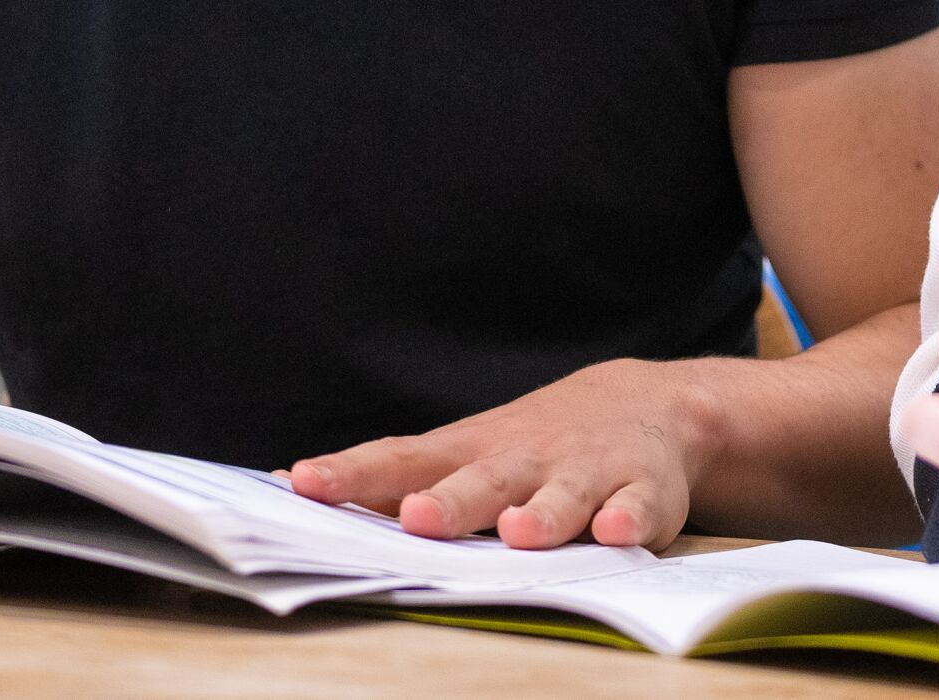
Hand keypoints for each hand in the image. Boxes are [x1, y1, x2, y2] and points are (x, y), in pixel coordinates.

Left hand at [286, 357, 707, 548]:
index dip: (353, 473)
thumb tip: (295, 482)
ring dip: (540, 515)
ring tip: (518, 533)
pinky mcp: (641, 489)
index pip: (401, 460)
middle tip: (417, 517)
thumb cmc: (527, 446)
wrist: (643, 405)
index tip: (303, 483)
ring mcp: (584, 472)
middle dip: (450, 502)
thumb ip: (394, 476)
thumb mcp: (463, 453)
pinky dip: (627, 519)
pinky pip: (638, 507)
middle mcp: (522, 459)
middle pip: (482, 481)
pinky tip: (615, 533)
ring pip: (560, 495)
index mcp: (469, 452)